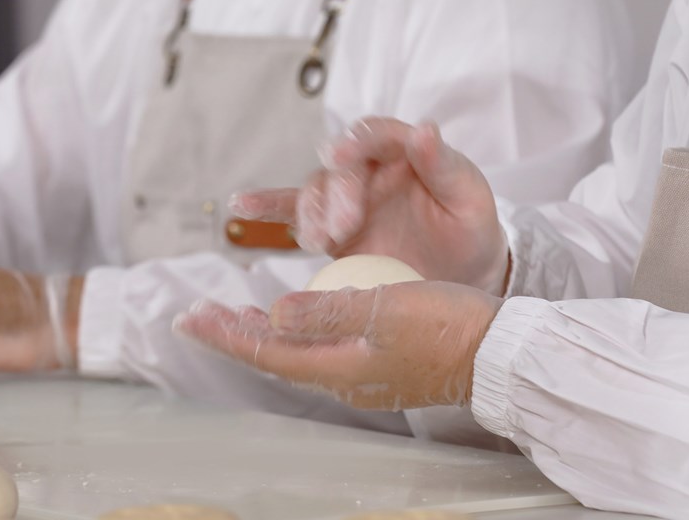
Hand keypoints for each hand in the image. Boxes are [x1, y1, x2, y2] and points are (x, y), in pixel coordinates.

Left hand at [176, 281, 502, 410]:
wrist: (500, 353)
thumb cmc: (448, 328)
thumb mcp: (384, 310)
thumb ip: (326, 313)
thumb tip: (274, 314)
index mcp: (338, 368)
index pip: (266, 351)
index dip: (225, 333)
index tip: (188, 316)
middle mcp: (344, 376)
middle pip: (275, 354)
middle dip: (234, 332)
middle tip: (198, 313)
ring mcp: (363, 372)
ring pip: (297, 351)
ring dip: (262, 331)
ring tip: (236, 313)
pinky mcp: (381, 361)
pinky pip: (323, 345)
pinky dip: (298, 327)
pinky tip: (299, 314)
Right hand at [232, 118, 508, 290]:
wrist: (462, 277)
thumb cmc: (470, 231)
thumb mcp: (469, 199)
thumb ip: (444, 165)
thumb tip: (425, 127)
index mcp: (403, 151)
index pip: (374, 133)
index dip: (355, 141)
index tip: (341, 155)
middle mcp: (369, 169)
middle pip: (338, 168)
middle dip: (335, 194)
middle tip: (343, 227)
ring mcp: (346, 198)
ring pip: (314, 191)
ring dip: (310, 214)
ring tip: (318, 240)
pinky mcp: (330, 229)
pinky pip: (293, 212)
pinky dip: (267, 207)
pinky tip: (241, 206)